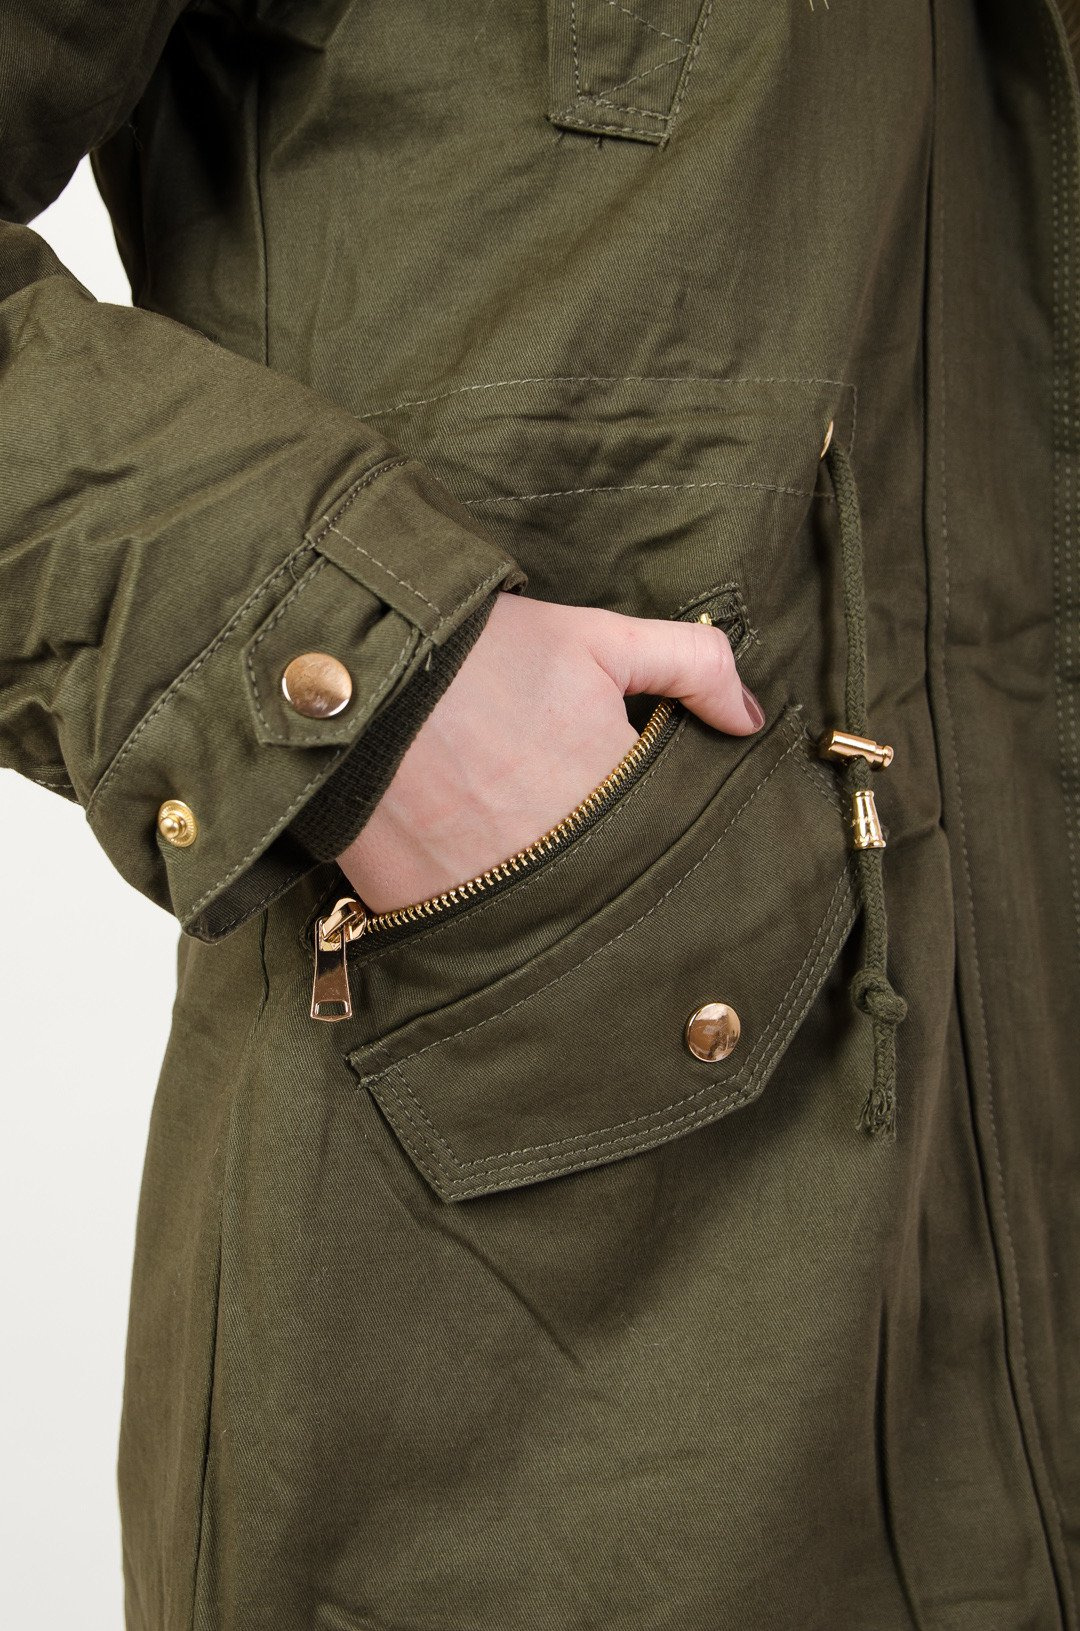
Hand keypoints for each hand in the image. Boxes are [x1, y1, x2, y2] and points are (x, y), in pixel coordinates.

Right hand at [336, 591, 764, 911]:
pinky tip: (485, 888)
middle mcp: (567, 863)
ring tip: (541, 872)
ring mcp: (497, 899)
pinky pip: (478, 937)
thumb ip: (691, 665)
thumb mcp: (595, 637)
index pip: (680, 840)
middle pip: (621, 894)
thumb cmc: (479, 654)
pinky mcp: (429, 918)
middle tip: (604, 855)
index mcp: (617, 797)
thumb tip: (749, 718)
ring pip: (556, 924)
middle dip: (621, 878)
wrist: (351, 679)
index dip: (673, 832)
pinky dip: (488, 920)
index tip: (658, 822)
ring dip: (561, 906)